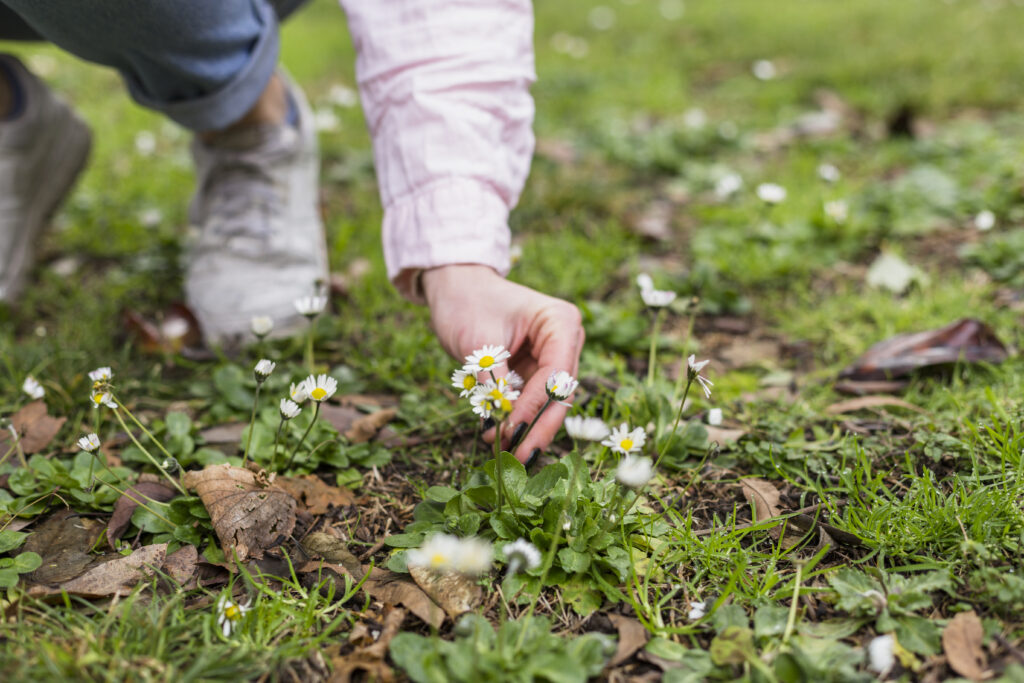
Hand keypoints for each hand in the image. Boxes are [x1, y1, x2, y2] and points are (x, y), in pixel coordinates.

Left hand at [422, 264, 584, 461]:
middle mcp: (566, 340)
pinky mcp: (537, 369)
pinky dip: (517, 419)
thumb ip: (494, 384)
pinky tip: (499, 438)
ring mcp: (554, 355)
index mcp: (561, 323)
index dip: (535, 406)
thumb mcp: (479, 344)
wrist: (455, 286)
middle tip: (518, 458)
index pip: (556, 374)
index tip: (511, 430)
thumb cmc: (467, 303)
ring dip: (526, 429)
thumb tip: (500, 425)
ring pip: (548, 404)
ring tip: (502, 453)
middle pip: (559, 394)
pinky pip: (532, 401)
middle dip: (537, 428)